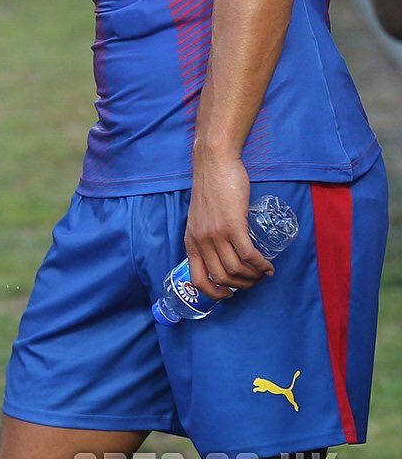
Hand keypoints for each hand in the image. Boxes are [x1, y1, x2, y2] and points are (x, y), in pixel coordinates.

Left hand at [185, 154, 271, 298]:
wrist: (214, 164)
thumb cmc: (210, 189)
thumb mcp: (199, 217)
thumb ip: (206, 235)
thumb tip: (220, 254)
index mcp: (190, 241)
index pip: (197, 279)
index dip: (214, 294)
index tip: (229, 294)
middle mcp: (201, 240)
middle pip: (222, 277)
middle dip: (241, 285)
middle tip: (254, 281)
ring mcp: (216, 234)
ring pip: (237, 269)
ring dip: (254, 276)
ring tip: (263, 273)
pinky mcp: (233, 226)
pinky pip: (249, 256)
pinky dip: (261, 265)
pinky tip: (268, 266)